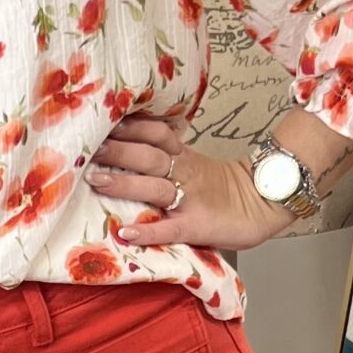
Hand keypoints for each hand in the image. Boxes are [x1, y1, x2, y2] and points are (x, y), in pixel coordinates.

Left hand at [85, 113, 282, 250]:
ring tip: (96, 181)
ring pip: (154, 187)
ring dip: (124, 183)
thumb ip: (168, 157)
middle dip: (118, 151)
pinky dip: (147, 231)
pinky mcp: (196, 227)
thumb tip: (126, 148)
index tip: (104, 119)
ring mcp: (190, 200)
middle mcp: (184, 173)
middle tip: (88, 148)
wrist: (264, 204)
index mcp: (184, 157)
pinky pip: (169, 229)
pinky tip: (126, 233)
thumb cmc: (224, 188)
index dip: (132, 126)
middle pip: (149, 156)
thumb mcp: (196, 163)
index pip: (157, 133)